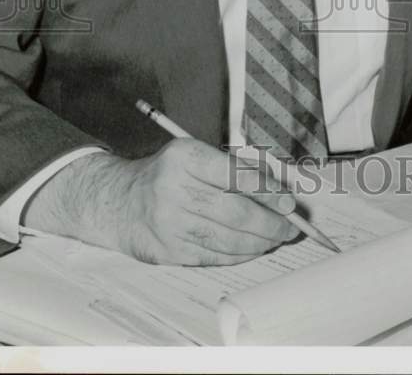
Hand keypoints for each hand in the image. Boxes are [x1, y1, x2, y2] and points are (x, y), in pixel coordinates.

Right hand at [23, 139, 298, 265]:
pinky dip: (238, 255)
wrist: (120, 201)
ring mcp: (169, 224)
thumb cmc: (170, 174)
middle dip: (270, 223)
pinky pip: (213, 256)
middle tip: (290, 226)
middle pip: (235, 212)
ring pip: (227, 239)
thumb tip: (277, 191)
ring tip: (276, 239)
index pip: (234, 175)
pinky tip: (252, 249)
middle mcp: (174, 190)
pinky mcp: (168, 250)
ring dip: (259, 243)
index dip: (266, 190)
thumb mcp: (195, 155)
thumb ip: (234, 168)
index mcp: (184, 157)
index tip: (287, 201)